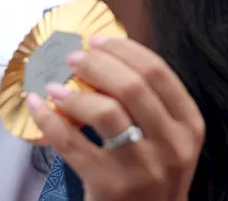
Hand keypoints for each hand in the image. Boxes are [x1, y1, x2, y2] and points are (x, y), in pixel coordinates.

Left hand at [26, 37, 204, 200]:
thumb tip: (102, 53)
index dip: (123, 49)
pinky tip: (39, 106)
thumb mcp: (166, 138)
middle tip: (73, 58)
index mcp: (189, 125)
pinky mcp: (111, 186)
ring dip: (74, 92)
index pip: (157, 71)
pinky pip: (72, 142)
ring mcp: (143, 168)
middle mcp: (172, 145)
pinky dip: (49, 119)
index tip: (98, 41)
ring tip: (54, 86)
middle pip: (132, 86)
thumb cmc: (151, 173)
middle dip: (96, 64)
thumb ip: (147, 102)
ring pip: (106, 112)